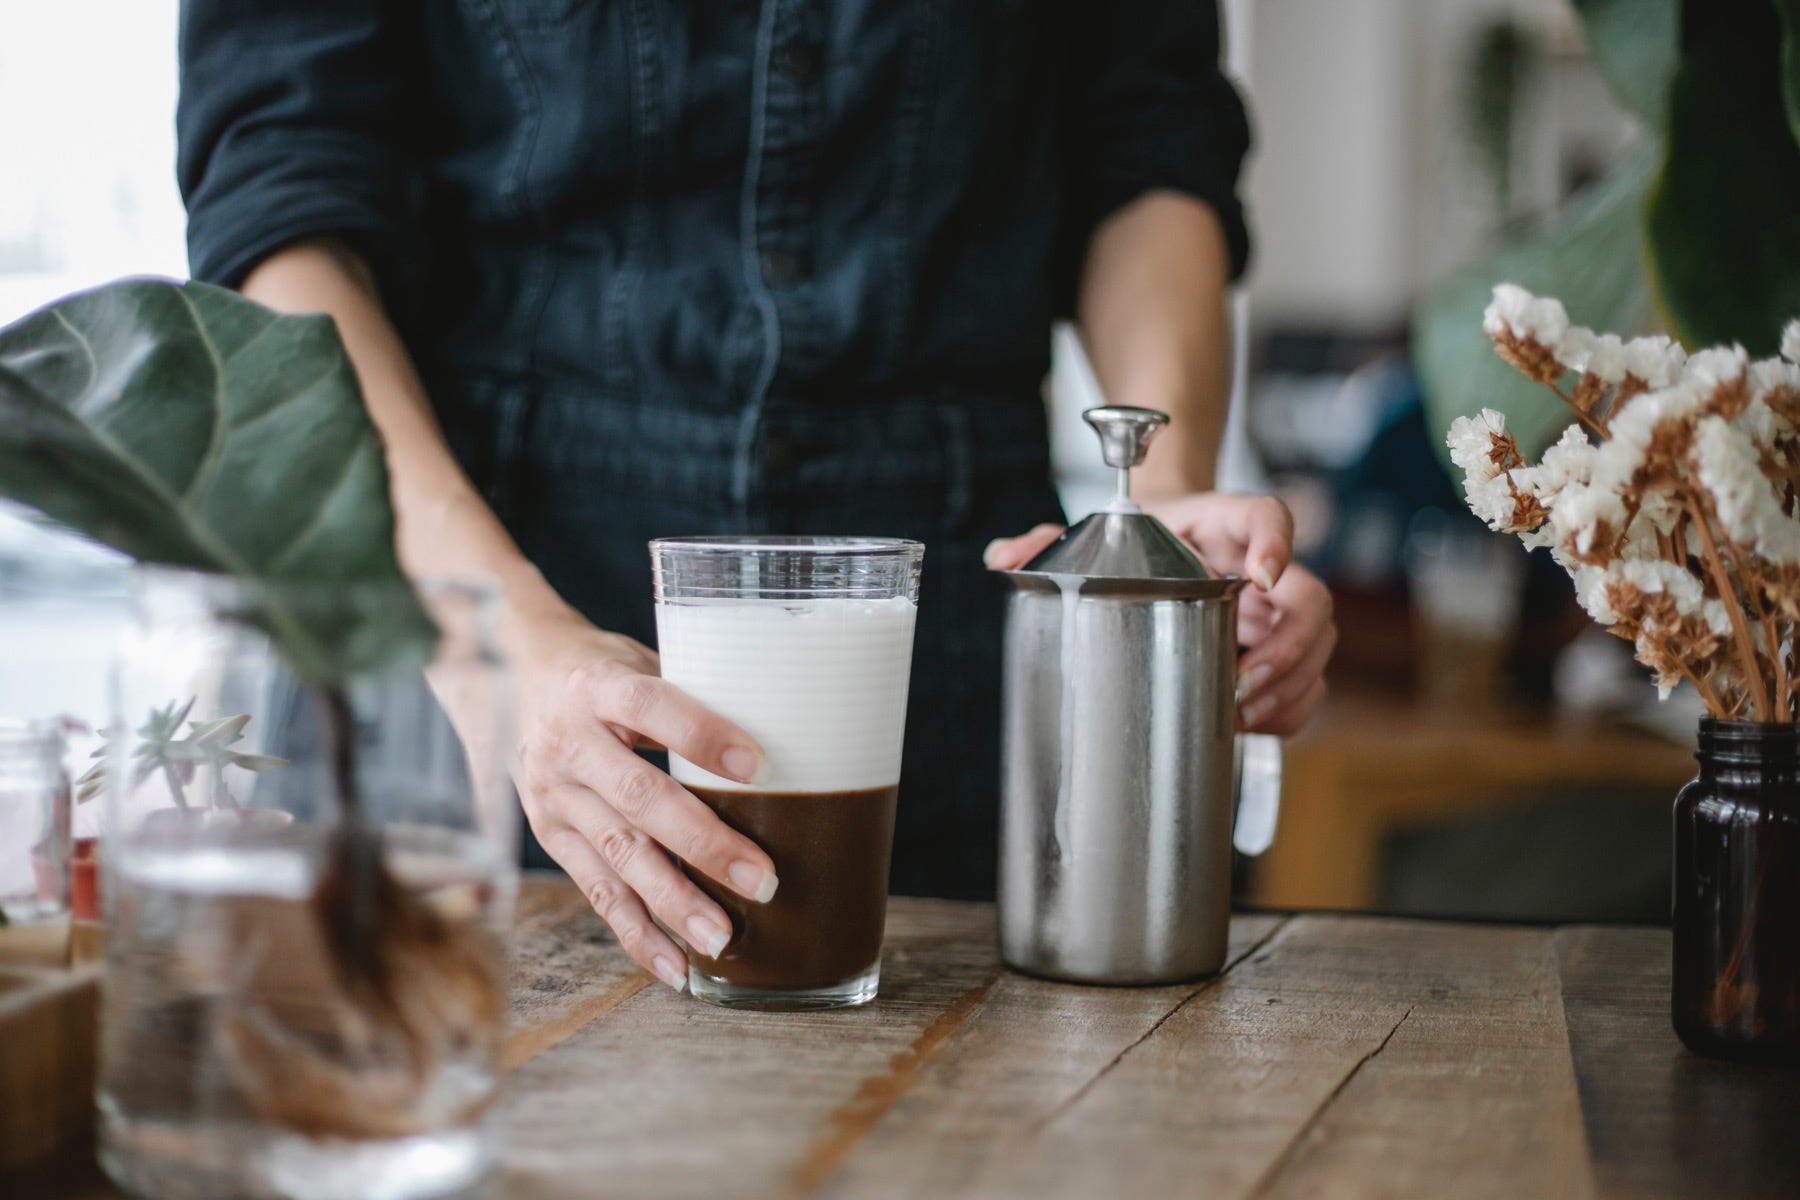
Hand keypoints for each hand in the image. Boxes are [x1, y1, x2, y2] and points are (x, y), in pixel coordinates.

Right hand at [510, 610, 777, 990]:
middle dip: (702, 843)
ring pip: (617, 855)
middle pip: (638, 797)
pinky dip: (636, 932)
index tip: (759, 766)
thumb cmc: (601, 672)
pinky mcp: (552, 837)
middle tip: (761, 880)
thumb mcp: (637, 660)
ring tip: (721, 939)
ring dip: (672, 901)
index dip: (702, 735)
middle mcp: (569, 743)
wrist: (510, 679)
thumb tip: (788, 726)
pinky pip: (596, 891)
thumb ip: (694, 692)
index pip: (649, 705)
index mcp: (596, 685)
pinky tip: (675, 965)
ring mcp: (555, 796)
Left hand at [984, 493, 1334, 734]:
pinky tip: (1249, 726)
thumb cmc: (1134, 537)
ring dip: (1288, 688)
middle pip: (1311, 599)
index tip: (1261, 573)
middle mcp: (1263, 565)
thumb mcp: (1094, 530)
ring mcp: (1278, 609)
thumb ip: (1047, 541)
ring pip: (1319, 646)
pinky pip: (1309, 683)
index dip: (1277, 541)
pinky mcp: (1278, 648)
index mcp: (1222, 524)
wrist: (1159, 538)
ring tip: (1239, 715)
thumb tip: (1002, 559)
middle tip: (1238, 685)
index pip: (1268, 515)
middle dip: (1286, 651)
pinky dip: (1289, 710)